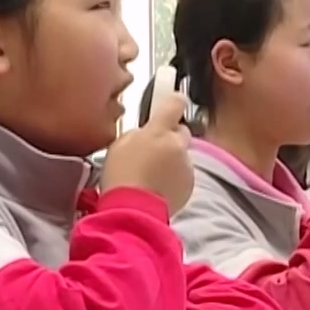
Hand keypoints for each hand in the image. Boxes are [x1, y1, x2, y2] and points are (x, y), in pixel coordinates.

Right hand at [101, 79, 194, 213]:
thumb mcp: (120, 144)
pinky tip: (157, 186)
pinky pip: (183, 174)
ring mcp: (186, 165)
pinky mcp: (189, 184)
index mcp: (159, 130)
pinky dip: (174, 178)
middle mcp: (178, 145)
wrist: (133, 208)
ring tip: (150, 174)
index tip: (171, 101)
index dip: (173, 101)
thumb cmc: (121, 175)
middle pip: (180, 132)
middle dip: (170, 138)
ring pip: (182, 155)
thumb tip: (146, 133)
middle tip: (152, 149)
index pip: (175, 103)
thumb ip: (138, 132)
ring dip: (171, 160)